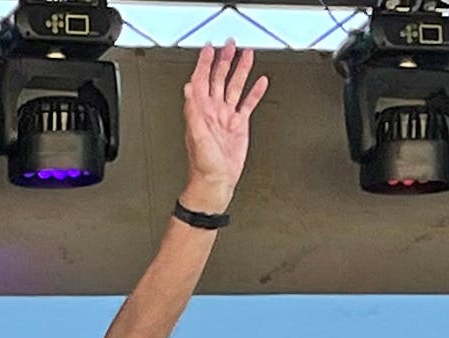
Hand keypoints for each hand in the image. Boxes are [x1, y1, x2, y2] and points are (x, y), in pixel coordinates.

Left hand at [179, 41, 266, 212]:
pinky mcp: (239, 125)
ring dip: (240, 71)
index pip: (202, 80)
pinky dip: (255, 92)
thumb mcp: (196, 135)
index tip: (209, 48)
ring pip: (234, 87)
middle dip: (224, 60)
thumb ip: (193, 110)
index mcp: (201, 111)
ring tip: (247, 55)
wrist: (216, 181)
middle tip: (230, 45)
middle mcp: (213, 111)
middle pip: (219, 78)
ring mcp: (227, 117)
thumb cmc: (203, 165)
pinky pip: (248, 104)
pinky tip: (260, 81)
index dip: (205, 63)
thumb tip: (188, 89)